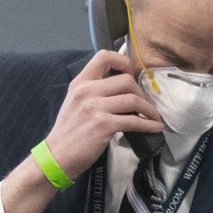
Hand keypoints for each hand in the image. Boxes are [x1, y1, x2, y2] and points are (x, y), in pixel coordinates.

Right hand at [42, 49, 163, 179]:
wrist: (58, 155)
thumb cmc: (69, 131)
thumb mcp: (76, 102)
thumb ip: (94, 91)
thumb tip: (120, 87)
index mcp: (80, 83)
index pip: (103, 56)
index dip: (123, 62)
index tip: (132, 75)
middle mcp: (87, 91)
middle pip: (126, 80)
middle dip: (141, 92)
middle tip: (145, 104)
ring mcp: (95, 107)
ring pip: (133, 99)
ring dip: (149, 110)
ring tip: (154, 117)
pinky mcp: (103, 125)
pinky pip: (134, 121)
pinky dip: (149, 125)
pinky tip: (155, 128)